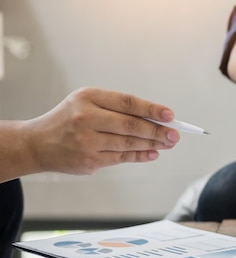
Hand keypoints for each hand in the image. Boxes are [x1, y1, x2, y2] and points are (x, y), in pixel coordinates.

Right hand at [26, 87, 179, 174]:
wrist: (37, 144)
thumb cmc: (70, 119)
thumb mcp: (87, 102)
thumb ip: (118, 108)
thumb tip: (156, 119)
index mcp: (88, 98)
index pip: (127, 103)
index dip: (151, 109)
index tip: (170, 115)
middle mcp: (86, 118)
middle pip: (131, 125)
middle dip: (157, 131)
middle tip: (175, 135)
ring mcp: (86, 141)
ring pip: (128, 143)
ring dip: (152, 144)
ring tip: (168, 143)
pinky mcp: (88, 160)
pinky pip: (121, 158)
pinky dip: (140, 156)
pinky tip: (153, 153)